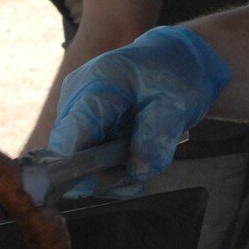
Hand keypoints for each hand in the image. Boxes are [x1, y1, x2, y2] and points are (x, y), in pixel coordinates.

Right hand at [45, 27, 232, 194]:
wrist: (176, 60)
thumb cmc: (176, 74)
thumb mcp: (177, 106)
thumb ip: (156, 140)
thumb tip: (137, 173)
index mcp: (97, 83)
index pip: (71, 131)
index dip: (71, 165)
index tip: (86, 189)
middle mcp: (77, 97)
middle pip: (73, 151)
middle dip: (106, 172)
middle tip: (143, 169)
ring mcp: (78, 110)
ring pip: (82, 159)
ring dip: (114, 169)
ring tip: (147, 154)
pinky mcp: (84, 122)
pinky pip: (91, 155)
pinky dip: (114, 164)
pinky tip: (138, 155)